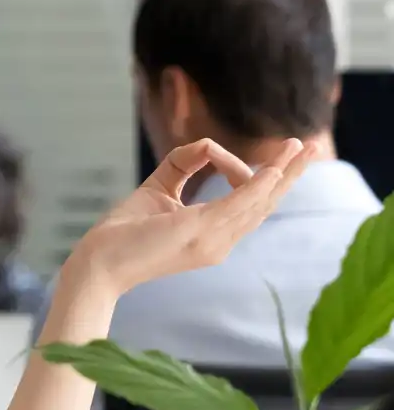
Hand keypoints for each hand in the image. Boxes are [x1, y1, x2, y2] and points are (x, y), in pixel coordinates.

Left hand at [65, 137, 310, 299]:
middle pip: (266, 204)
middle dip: (290, 174)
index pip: (250, 206)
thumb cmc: (122, 233)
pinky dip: (257, 185)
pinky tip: (272, 168)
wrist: (97, 264)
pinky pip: (237, 205)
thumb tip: (205, 145)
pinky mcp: (199, 231)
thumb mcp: (156, 191)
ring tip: (302, 147)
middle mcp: (220, 242)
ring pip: (259, 201)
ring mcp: (213, 239)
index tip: (270, 157)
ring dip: (283, 172)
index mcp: (212, 235)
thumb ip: (181, 165)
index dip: (265, 182)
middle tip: (311, 147)